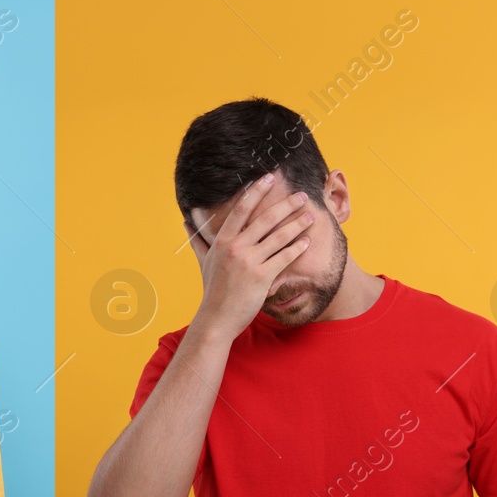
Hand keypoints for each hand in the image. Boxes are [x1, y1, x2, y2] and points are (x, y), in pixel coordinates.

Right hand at [184, 171, 314, 345]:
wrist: (217, 318)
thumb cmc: (212, 290)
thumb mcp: (204, 262)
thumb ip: (198, 240)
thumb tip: (186, 222)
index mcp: (222, 241)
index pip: (242, 209)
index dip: (256, 191)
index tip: (269, 178)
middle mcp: (236, 248)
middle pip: (265, 219)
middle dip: (286, 205)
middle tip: (302, 195)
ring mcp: (249, 262)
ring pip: (278, 237)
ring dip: (296, 224)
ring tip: (310, 215)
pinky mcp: (262, 277)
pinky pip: (283, 258)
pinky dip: (296, 248)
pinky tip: (306, 241)